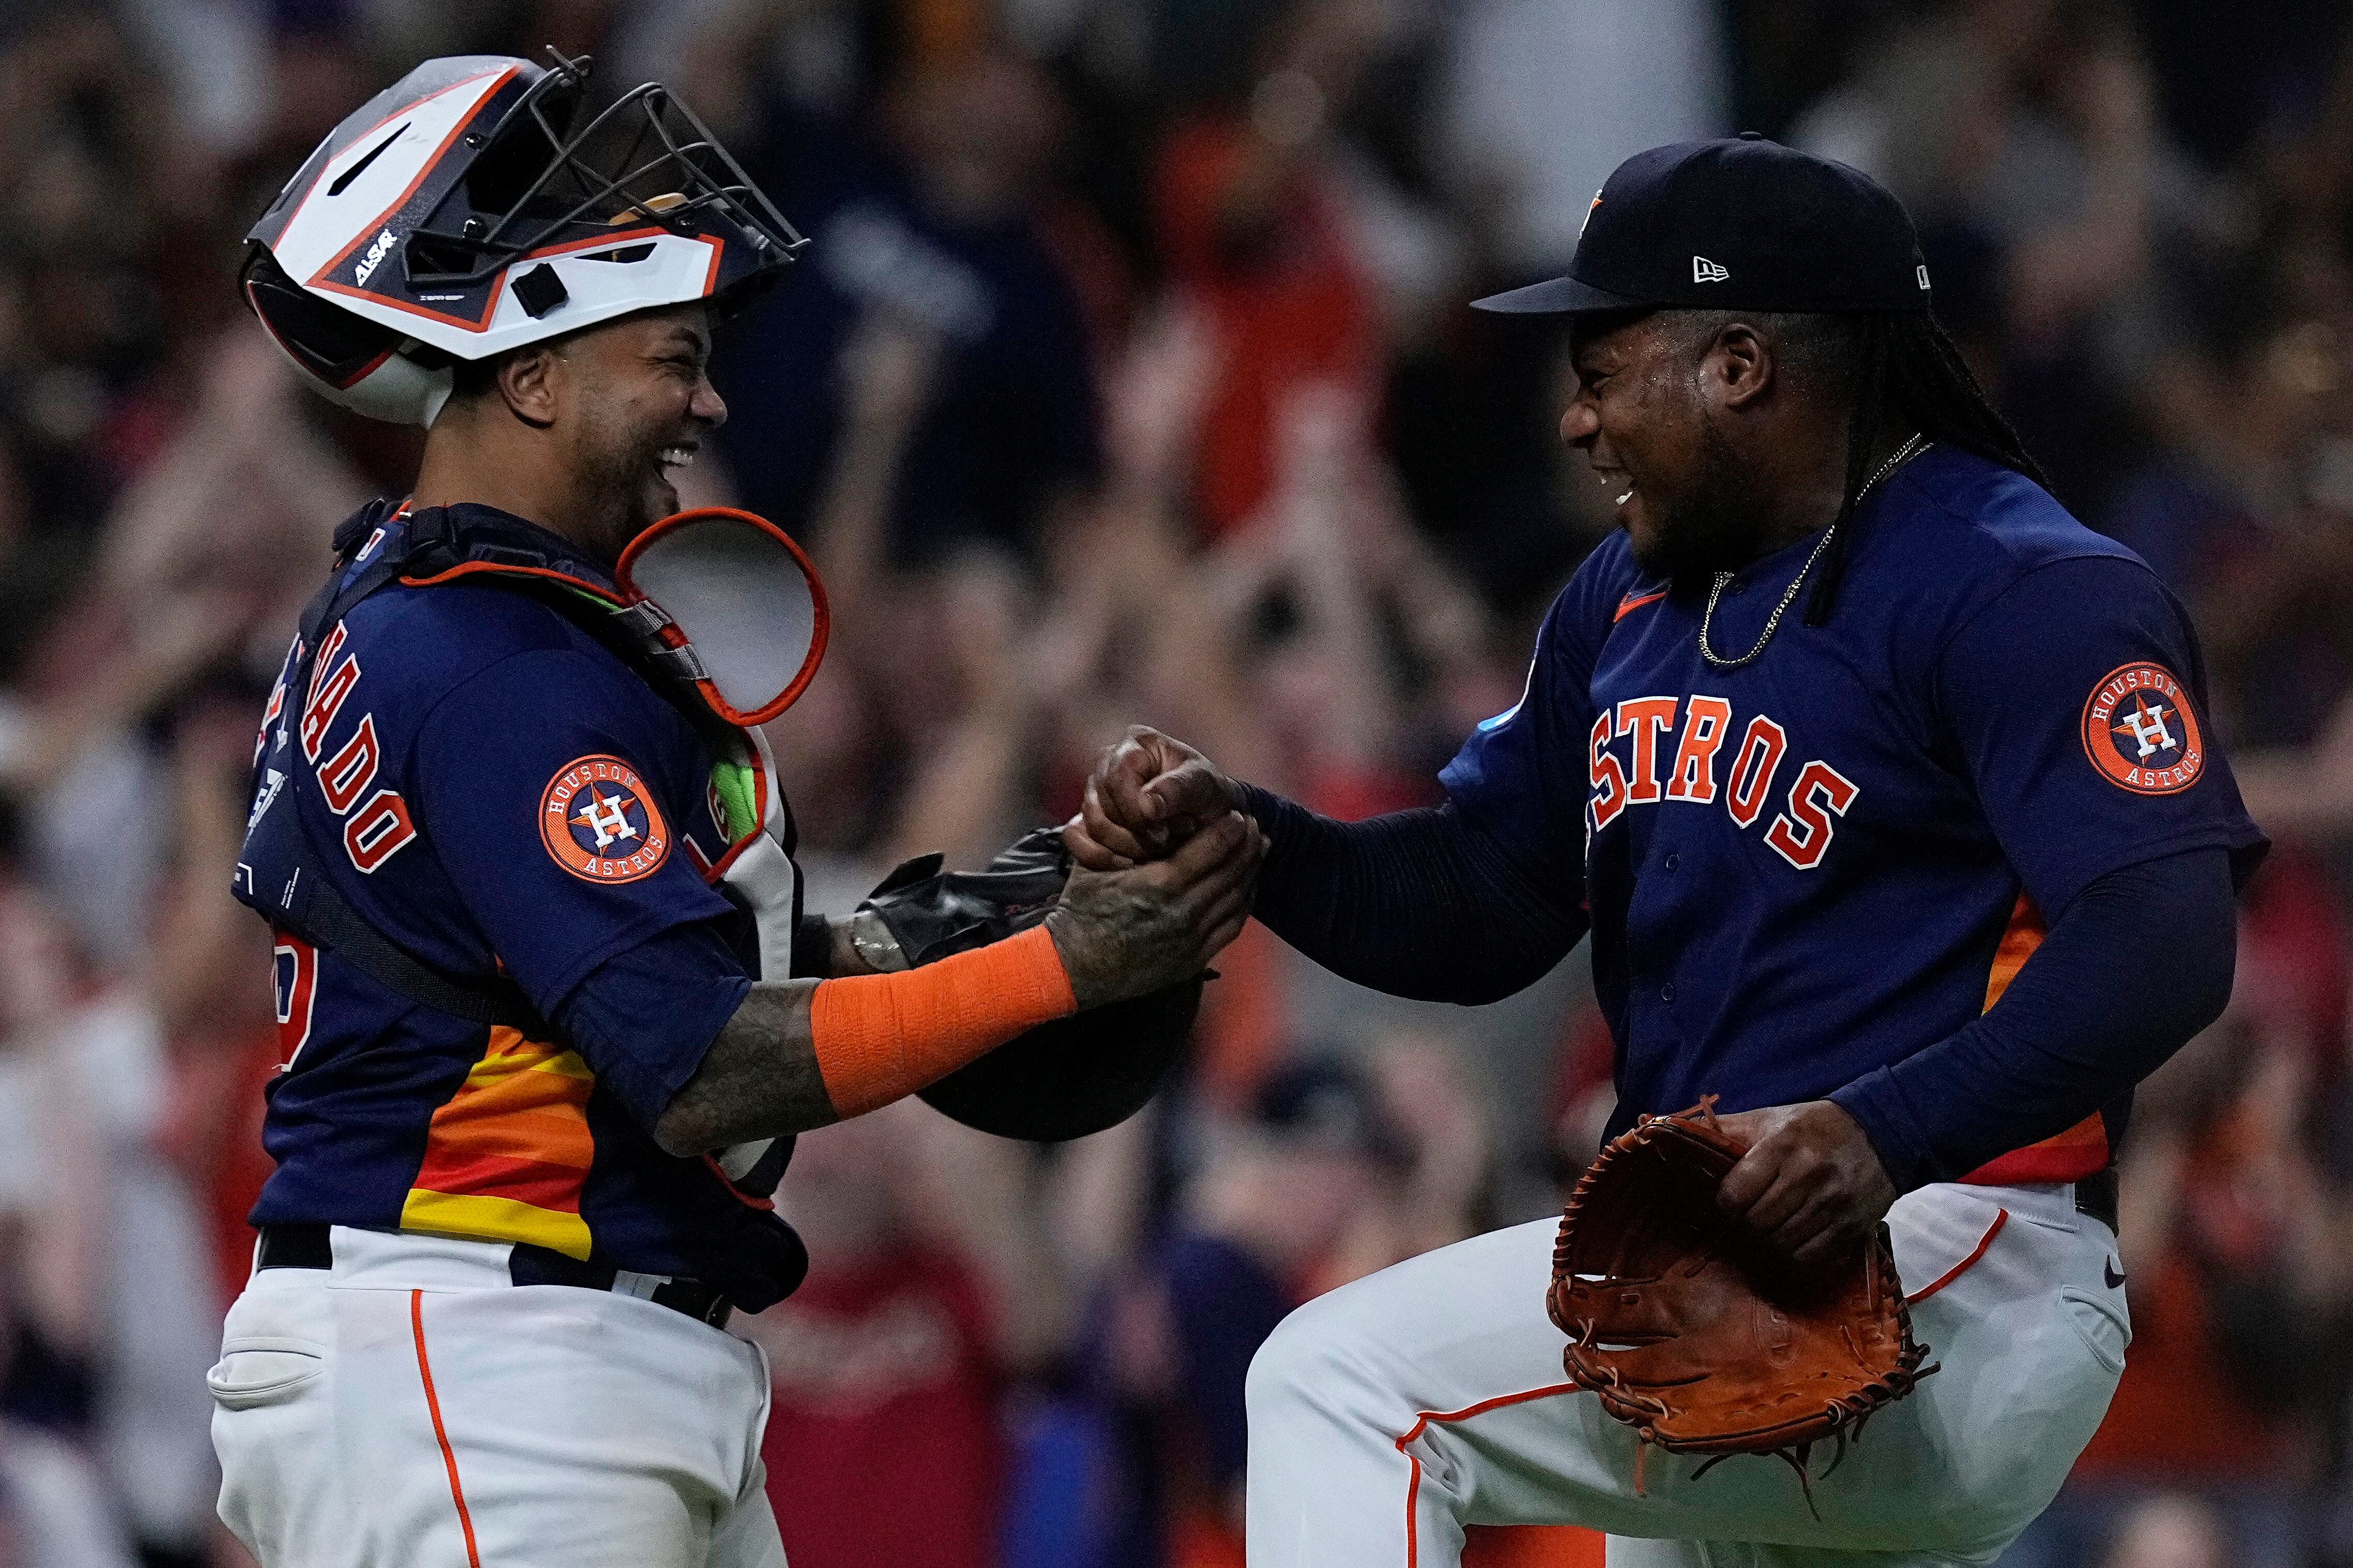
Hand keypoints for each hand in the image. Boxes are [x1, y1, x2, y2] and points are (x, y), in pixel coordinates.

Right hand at [1046, 809, 1262, 1007]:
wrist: (1073, 966)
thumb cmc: (1081, 909)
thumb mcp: (1097, 864)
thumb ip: (1124, 837)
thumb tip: (1149, 809)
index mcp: (1160, 883)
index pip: (1213, 847)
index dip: (1231, 828)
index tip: (1238, 815)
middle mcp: (1182, 911)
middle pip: (1233, 871)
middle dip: (1249, 846)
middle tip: (1256, 828)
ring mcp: (1191, 939)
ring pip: (1237, 898)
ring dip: (1251, 872)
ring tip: (1258, 852)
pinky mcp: (1192, 959)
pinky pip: (1231, 926)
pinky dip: (1244, 903)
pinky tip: (1246, 887)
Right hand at [1067, 726, 1238, 869]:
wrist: (1209, 817)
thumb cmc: (1208, 794)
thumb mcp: (1204, 786)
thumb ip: (1179, 789)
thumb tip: (1147, 805)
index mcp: (1136, 744)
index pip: (1116, 779)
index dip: (1135, 809)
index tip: (1164, 828)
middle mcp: (1108, 763)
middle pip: (1100, 805)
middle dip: (1135, 832)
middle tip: (1167, 841)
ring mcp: (1095, 791)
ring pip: (1091, 825)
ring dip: (1125, 846)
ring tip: (1158, 849)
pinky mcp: (1089, 818)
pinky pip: (1074, 838)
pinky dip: (1098, 856)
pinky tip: (1128, 863)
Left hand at [1713, 1100, 1895, 1267]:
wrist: (1881, 1132)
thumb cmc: (1812, 1126)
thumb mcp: (1768, 1119)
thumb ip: (1723, 1129)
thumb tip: (1665, 1126)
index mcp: (1782, 1146)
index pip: (1735, 1194)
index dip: (1725, 1204)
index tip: (1728, 1202)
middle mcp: (1808, 1175)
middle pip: (1756, 1223)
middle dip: (1745, 1224)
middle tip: (1747, 1218)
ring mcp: (1832, 1203)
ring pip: (1781, 1243)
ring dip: (1768, 1242)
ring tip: (1768, 1228)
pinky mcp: (1852, 1225)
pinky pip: (1810, 1257)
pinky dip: (1794, 1254)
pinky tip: (1791, 1239)